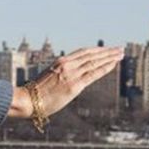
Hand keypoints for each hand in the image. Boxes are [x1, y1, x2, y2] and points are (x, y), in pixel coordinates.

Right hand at [9, 46, 124, 121]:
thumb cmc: (35, 94)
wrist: (27, 100)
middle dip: (107, 51)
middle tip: (119, 48)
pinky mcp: (75, 85)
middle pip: (92, 54)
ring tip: (120, 54)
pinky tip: (114, 64)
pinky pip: (94, 74)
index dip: (96, 50)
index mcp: (60, 62)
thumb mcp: (48, 79)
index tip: (106, 49)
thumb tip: (66, 80)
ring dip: (110, 57)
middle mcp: (67, 65)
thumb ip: (60, 76)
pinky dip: (105, 67)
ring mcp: (71, 74)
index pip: (83, 53)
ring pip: (95, 62)